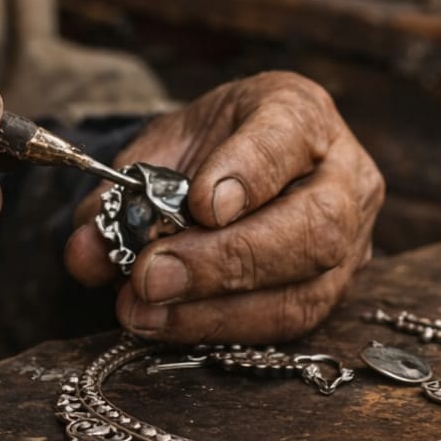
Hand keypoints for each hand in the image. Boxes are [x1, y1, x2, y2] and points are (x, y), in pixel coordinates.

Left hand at [65, 72, 382, 342]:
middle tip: (151, 275)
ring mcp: (353, 239)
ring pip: (304, 289)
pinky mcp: (335, 291)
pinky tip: (169, 324)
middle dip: (224, 260)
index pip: (286, 139)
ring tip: (144, 310)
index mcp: (300, 113)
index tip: (200, 204)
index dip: (246, 174)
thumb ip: (123, 191)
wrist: (237, 160)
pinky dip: (220, 328)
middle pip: (313, 226)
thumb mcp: (162, 147)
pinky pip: (287, 322)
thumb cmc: (208, 147)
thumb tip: (86, 250)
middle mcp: (342, 174)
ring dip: (214, 310)